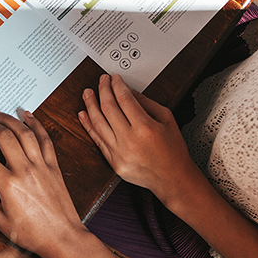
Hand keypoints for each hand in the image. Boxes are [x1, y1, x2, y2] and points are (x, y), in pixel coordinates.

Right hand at [0, 109, 86, 257]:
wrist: (62, 238)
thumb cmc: (32, 233)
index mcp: (9, 185)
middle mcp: (25, 170)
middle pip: (3, 136)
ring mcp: (41, 166)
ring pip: (24, 132)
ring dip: (8, 119)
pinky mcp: (54, 166)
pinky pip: (45, 139)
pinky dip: (36, 124)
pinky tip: (27, 115)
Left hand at [78, 75, 199, 205]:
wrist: (172, 179)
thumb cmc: (173, 150)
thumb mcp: (167, 119)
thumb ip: (147, 103)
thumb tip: (129, 91)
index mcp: (145, 127)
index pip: (124, 99)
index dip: (117, 85)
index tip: (114, 79)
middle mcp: (130, 140)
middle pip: (109, 108)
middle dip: (103, 90)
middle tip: (101, 81)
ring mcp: (119, 152)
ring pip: (98, 123)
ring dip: (90, 105)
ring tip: (87, 93)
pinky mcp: (113, 162)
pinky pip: (97, 140)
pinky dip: (88, 126)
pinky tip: (84, 115)